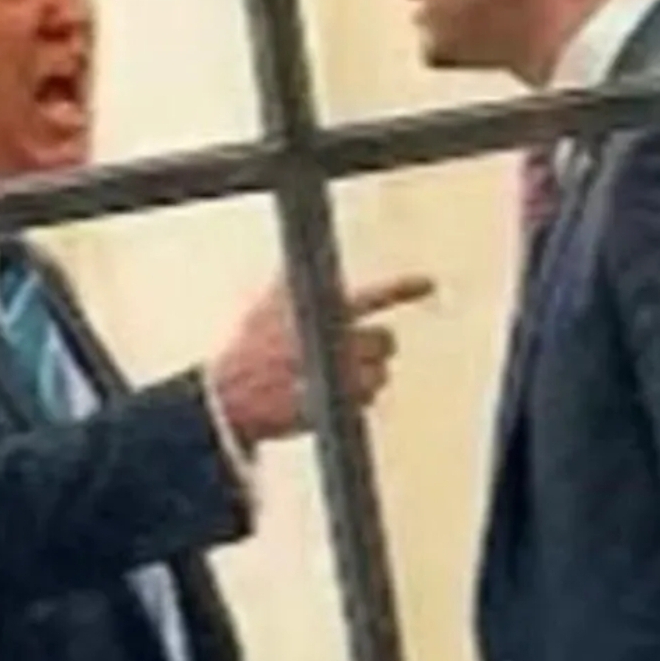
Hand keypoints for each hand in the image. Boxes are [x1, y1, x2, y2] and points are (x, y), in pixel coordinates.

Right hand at [208, 273, 433, 447]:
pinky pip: (367, 401)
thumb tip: (295, 257)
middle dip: (372, 349)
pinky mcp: (340, 404)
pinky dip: (354, 401)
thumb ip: (287, 283)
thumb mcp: (265, 309)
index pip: (371, 296)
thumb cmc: (248, 354)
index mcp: (322, 313)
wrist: (230, 399)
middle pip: (385, 340)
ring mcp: (341, 374)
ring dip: (363, 378)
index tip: (429, 283)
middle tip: (345, 356)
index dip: (403, 287)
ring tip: (329, 380)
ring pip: (380, 374)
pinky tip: (328, 397)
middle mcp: (337, 341)